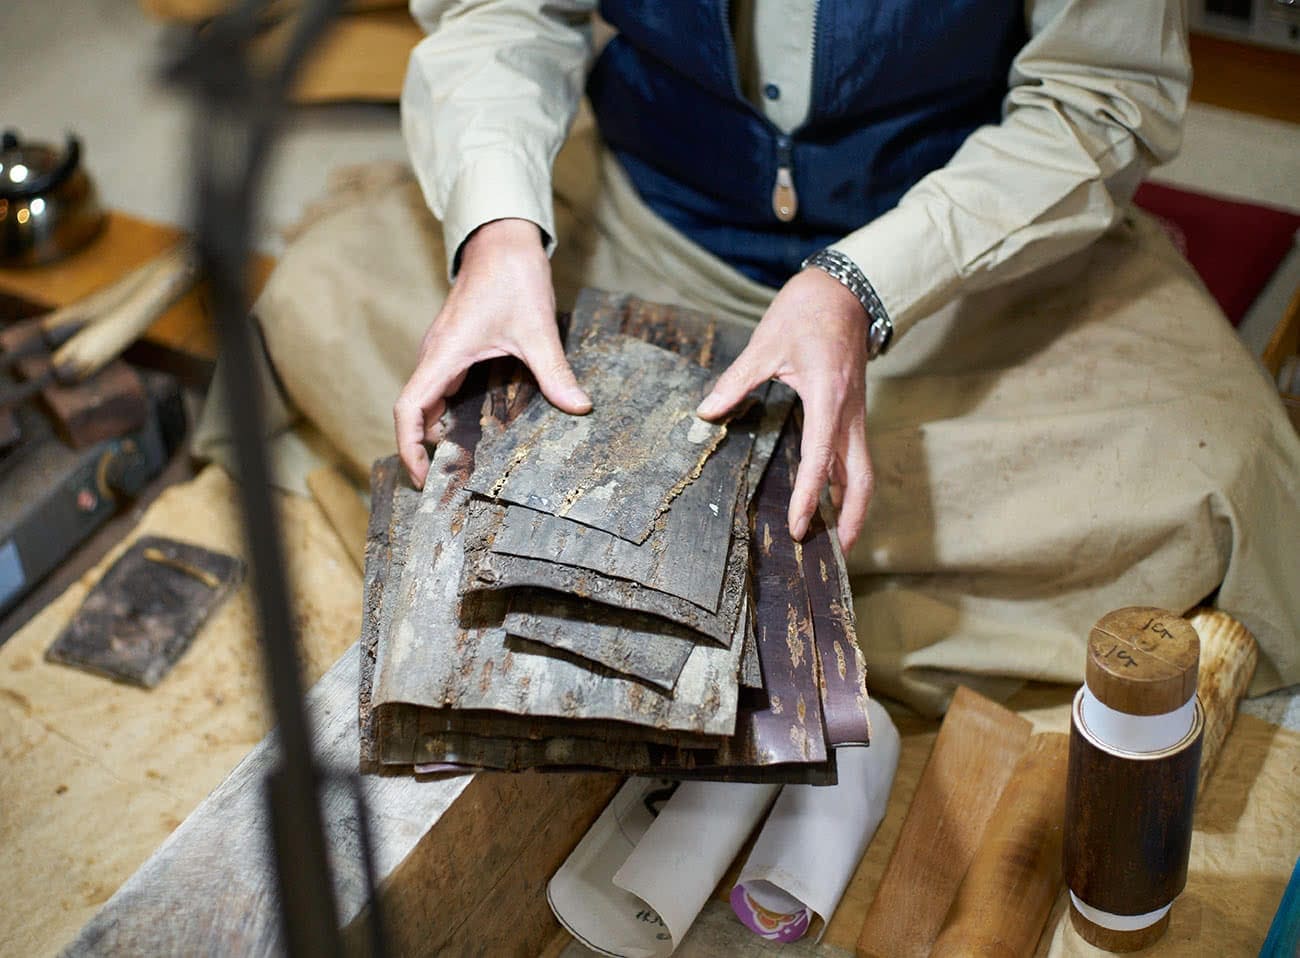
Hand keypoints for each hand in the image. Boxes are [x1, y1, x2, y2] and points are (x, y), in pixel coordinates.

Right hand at [393, 218, 590, 487]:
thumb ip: (554, 372)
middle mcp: (435, 354)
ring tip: (461, 466)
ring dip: (437, 431)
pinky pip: (444, 386)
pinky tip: (476, 429)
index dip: (408, 446)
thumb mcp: (537, 328)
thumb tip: (578, 407)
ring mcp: (443, 350)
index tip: (421, 476)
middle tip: (448, 484)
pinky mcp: (456, 346)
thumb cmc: (513, 276)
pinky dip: (450, 411)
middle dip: (424, 449)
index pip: (409, 407)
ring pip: (429, 399)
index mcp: (444, 353)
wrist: (503, 238)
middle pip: (415, 411)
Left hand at [696, 268, 872, 549]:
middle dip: (850, 520)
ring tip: (835, 540)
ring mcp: (855, 414)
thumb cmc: (805, 312)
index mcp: (827, 398)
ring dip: (852, 507)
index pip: (821, 460)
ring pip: (862, 472)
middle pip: (861, 480)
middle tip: (835, 555)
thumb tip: (707, 412)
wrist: (844, 290)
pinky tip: (830, 500)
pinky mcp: (852, 412)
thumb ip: (737, 381)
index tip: (797, 529)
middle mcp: (848, 413)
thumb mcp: (766, 343)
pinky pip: (854, 456)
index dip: (809, 498)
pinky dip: (846, 484)